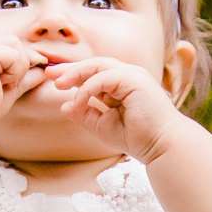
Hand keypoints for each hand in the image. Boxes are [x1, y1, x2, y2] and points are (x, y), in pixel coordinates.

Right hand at [0, 32, 48, 130]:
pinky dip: (14, 73)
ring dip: (17, 69)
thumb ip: (24, 77)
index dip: (17, 64)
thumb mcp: (8, 90)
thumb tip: (44, 69)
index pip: (10, 45)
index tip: (4, 85)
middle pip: (15, 42)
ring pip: (16, 46)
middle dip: (18, 65)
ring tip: (0, 84)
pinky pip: (14, 56)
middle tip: (3, 85)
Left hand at [40, 56, 185, 161]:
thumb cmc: (138, 138)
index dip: (73, 75)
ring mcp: (132, 75)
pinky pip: (104, 78)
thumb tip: (64, 105)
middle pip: (93, 65)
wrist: (161, 146)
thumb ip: (85, 114)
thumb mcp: (102, 125)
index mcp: (122, 85)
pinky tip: (79, 102)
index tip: (54, 82)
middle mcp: (128, 76)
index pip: (94, 74)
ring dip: (76, 74)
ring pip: (97, 66)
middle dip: (70, 69)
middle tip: (49, 74)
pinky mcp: (134, 79)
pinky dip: (88, 89)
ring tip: (57, 84)